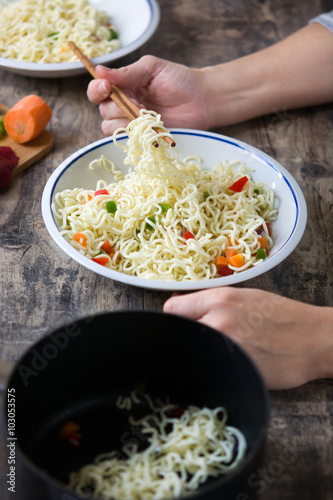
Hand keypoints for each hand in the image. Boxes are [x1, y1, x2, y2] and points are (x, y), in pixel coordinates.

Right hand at [87, 55, 209, 135]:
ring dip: (126, 122)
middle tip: (139, 103)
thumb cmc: (179, 80)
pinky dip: (135, 135)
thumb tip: (99, 70)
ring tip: (146, 115)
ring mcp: (132, 123)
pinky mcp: (143, 138)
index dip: (97, 90)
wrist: (202, 101)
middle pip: (103, 111)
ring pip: (111, 128)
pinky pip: (128, 141)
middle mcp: (123, 105)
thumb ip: (127, 72)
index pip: (97, 90)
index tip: (107, 87)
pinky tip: (150, 128)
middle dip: (117, 107)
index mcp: (123, 86)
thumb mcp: (152, 68)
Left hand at [163, 287, 332, 389]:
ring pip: (193, 352)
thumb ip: (213, 302)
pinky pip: (210, 369)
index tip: (181, 323)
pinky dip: (215, 367)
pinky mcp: (234, 370)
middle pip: (179, 332)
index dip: (175, 317)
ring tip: (222, 351)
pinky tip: (231, 363)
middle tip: (205, 339)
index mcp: (219, 299)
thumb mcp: (246, 297)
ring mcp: (225, 348)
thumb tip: (185, 309)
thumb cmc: (283, 316)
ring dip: (201, 352)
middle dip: (188, 335)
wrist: (314, 339)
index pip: (172, 308)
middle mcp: (217, 321)